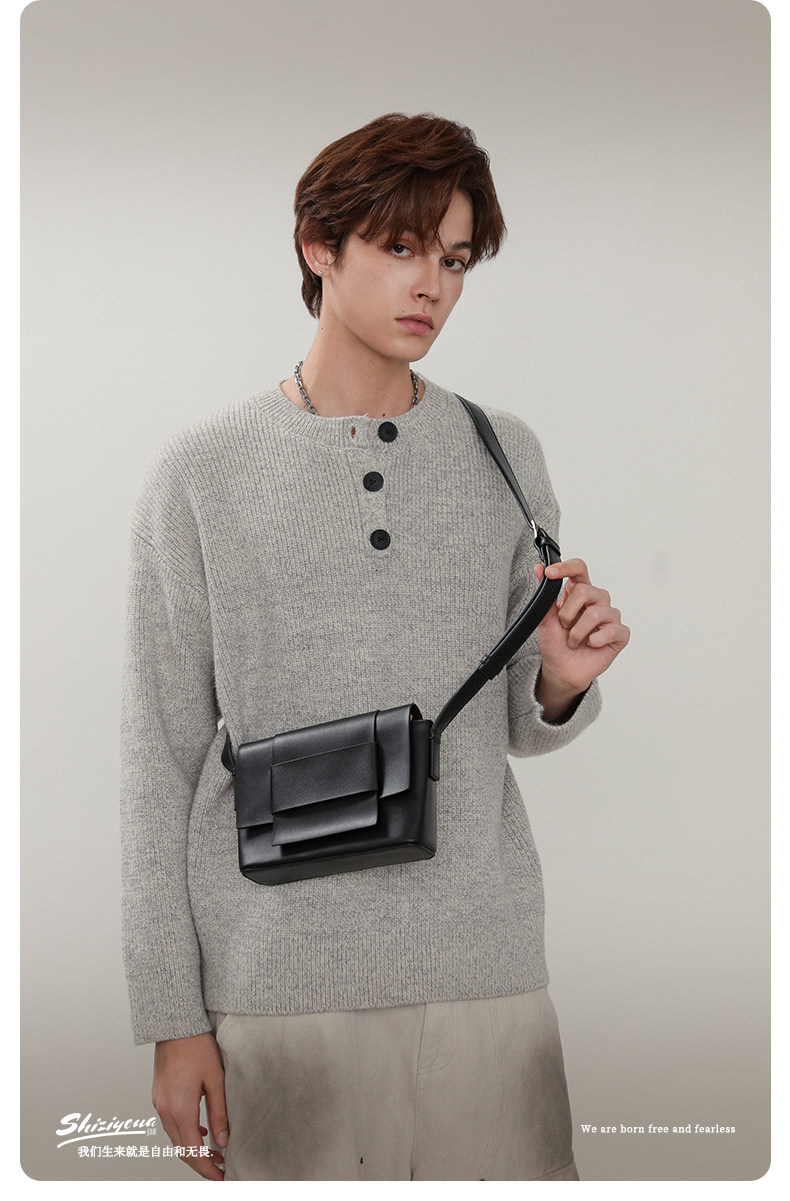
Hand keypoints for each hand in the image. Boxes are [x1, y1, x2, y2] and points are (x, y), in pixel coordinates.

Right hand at [152, 1032, 228, 1180]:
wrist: (175, 1025)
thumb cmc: (196, 1046)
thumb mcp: (216, 1079)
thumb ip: (219, 1113)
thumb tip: (224, 1141)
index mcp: (179, 1108)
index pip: (192, 1152)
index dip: (207, 1169)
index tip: (221, 1177)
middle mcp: (165, 1110)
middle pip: (181, 1150)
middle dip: (200, 1164)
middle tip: (221, 1170)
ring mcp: (159, 1103)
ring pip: (174, 1139)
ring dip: (192, 1150)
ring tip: (215, 1154)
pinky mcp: (159, 1096)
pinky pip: (170, 1124)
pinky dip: (184, 1134)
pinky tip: (200, 1132)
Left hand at [533, 558, 629, 713]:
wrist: (561, 669)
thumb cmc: (556, 643)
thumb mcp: (545, 619)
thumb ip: (545, 594)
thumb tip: (538, 568)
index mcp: (580, 592)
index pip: (579, 569)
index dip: (566, 568)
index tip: (550, 573)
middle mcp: (598, 600)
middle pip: (585, 590)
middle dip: (567, 612)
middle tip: (564, 626)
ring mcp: (611, 617)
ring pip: (596, 613)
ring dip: (577, 631)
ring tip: (573, 640)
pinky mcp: (620, 634)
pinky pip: (612, 630)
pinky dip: (595, 640)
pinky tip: (590, 644)